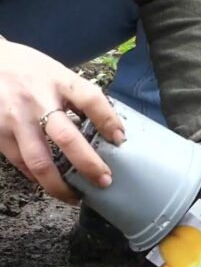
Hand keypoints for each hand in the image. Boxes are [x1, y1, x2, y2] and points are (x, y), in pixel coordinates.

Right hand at [0, 40, 124, 203]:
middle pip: (66, 138)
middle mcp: (36, 101)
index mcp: (58, 81)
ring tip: (75, 197)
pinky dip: (36, 178)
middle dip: (88, 164)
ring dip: (60, 184)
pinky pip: (21, 163)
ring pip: (39, 161)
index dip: (108, 121)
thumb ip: (79, 97)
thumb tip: (109, 127)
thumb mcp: (58, 72)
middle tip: (104, 181)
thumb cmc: (30, 69)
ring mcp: (15, 119)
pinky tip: (49, 184)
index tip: (120, 140)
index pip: (90, 100)